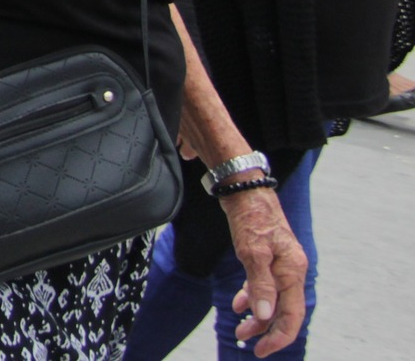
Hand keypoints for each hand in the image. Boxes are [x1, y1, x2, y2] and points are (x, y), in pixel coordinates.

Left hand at [221, 185, 308, 355]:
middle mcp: (291, 269)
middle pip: (284, 311)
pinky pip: (265, 286)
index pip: (292, 314)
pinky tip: (239, 304)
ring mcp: (280, 263)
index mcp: (293, 270)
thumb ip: (260, 285)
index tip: (262, 351)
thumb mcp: (252, 252)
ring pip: (273, 300)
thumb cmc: (250, 217)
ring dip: (257, 316)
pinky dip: (252, 297)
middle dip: (265, 329)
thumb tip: (264, 315)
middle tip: (244, 340)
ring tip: (240, 329)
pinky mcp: (268, 257)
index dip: (278, 336)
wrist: (244, 187)